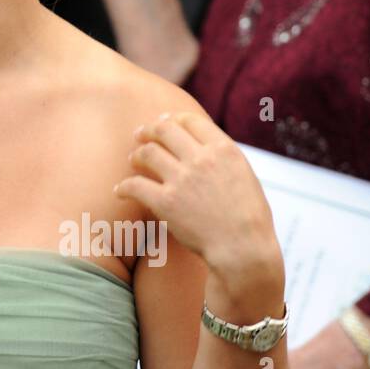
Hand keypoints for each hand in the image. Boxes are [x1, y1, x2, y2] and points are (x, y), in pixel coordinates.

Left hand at [116, 112, 282, 292]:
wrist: (243, 249)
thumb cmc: (249, 218)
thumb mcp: (245, 176)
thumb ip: (222, 158)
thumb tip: (202, 147)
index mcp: (224, 150)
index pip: (190, 121)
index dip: (172, 119)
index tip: (163, 121)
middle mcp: (201, 159)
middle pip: (164, 130)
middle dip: (148, 130)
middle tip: (139, 134)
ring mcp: (182, 179)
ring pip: (147, 153)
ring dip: (136, 155)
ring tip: (133, 160)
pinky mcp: (165, 202)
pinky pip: (134, 185)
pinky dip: (123, 188)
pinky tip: (120, 192)